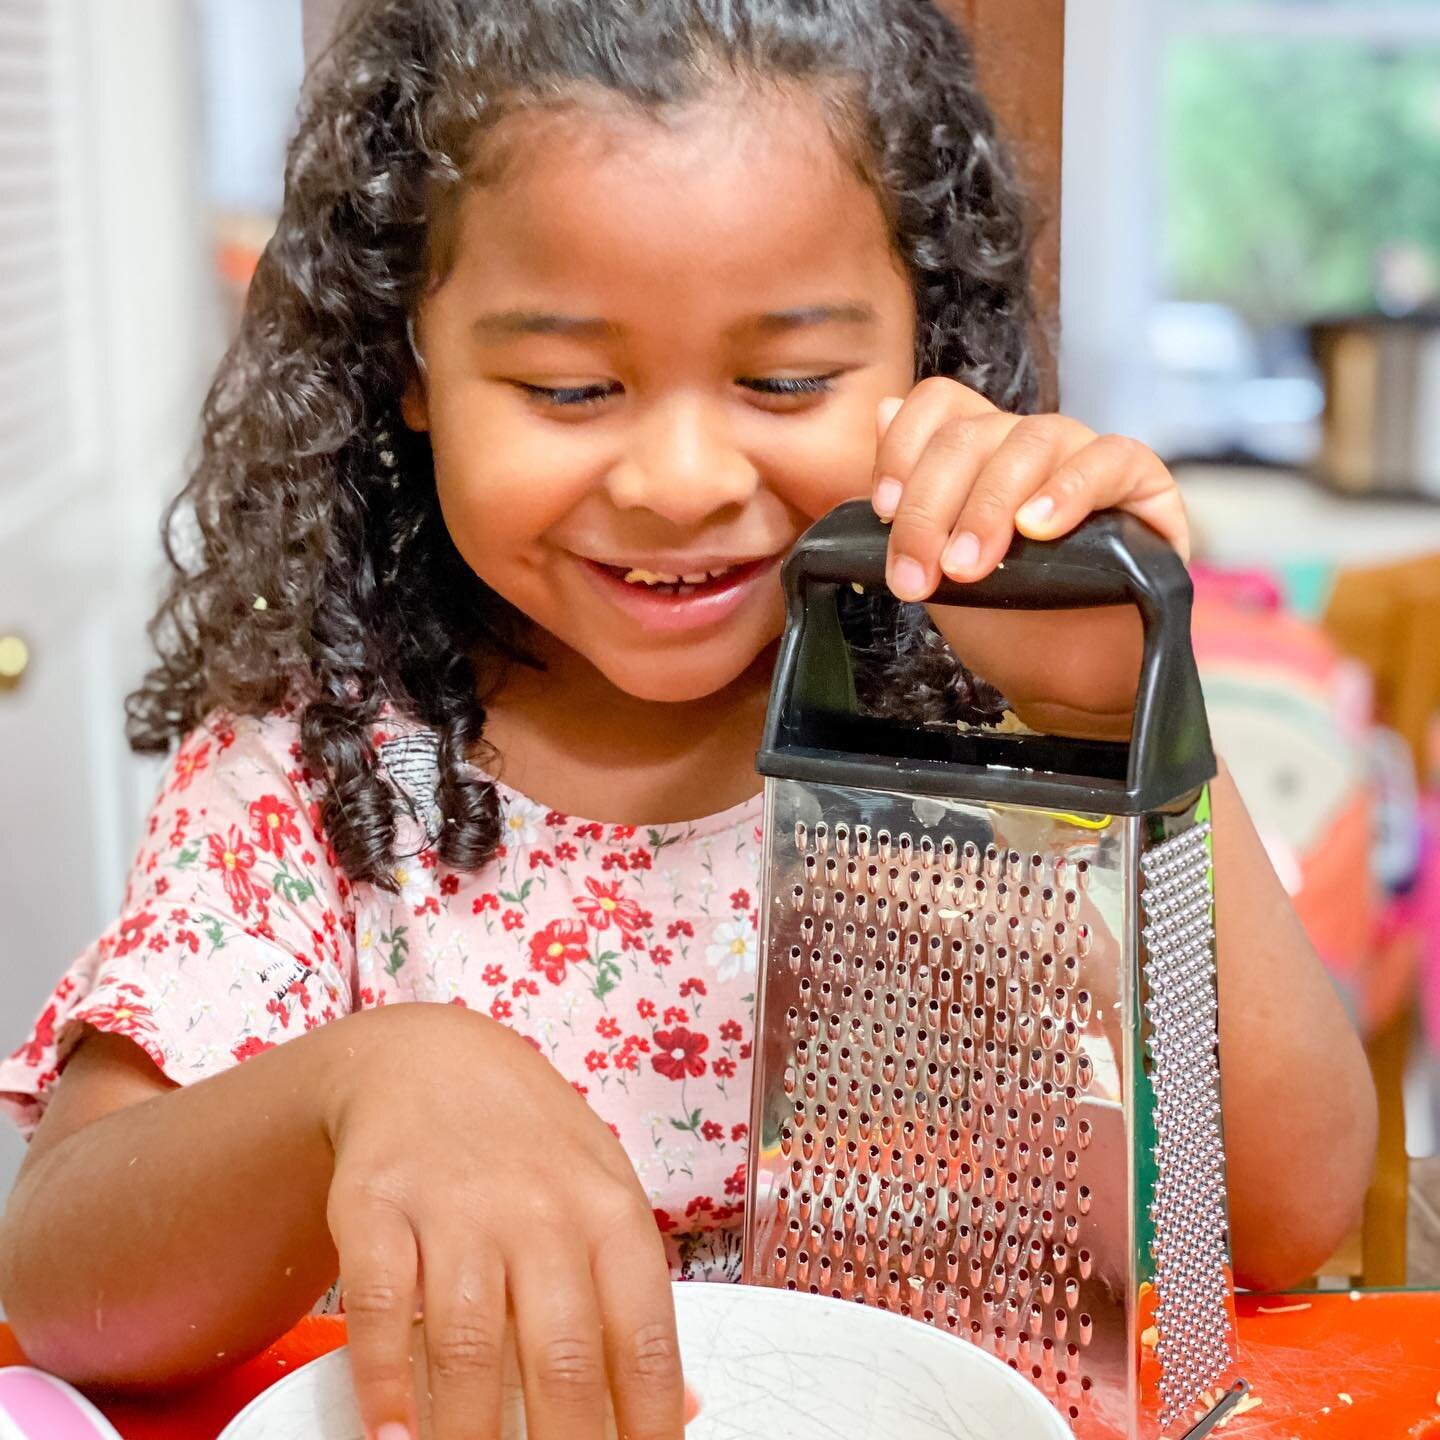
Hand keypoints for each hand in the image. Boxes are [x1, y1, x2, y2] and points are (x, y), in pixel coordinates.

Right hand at [321, 1002, 683, 1439]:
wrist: (429, 1058)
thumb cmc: (531, 1144)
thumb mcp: (603, 1194)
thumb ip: (635, 1297)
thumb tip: (681, 1409)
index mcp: (610, 1212)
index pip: (644, 1341)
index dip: (648, 1429)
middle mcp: (541, 1208)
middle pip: (563, 1359)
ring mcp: (457, 1205)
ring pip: (470, 1345)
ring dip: (468, 1437)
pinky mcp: (378, 1205)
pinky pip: (383, 1306)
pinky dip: (385, 1382)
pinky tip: (392, 1436)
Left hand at [869, 380, 1189, 739]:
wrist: (1068, 678)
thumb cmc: (1005, 620)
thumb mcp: (938, 568)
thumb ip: (910, 499)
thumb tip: (883, 412)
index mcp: (979, 452)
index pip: (940, 405)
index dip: (904, 446)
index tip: (883, 509)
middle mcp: (1030, 443)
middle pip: (972, 433)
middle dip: (932, 506)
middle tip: (919, 574)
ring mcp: (1085, 456)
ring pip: (1032, 440)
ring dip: (989, 506)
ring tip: (968, 565)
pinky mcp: (1142, 483)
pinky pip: (1110, 459)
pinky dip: (1069, 490)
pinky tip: (1037, 528)